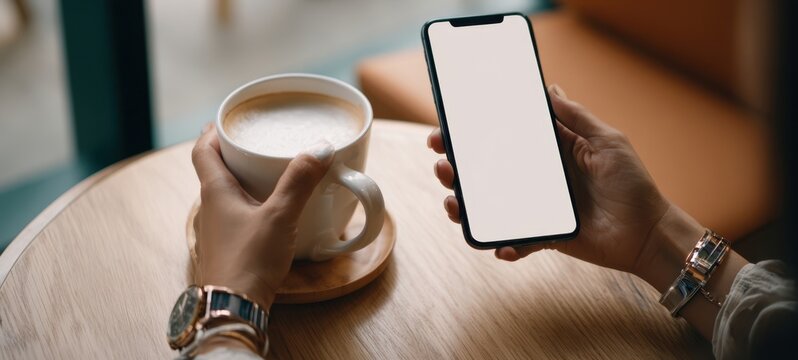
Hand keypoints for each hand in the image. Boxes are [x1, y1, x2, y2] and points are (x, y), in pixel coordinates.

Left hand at [191, 124, 333, 307]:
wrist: (234, 307)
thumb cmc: (248, 260)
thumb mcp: (280, 216)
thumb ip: (300, 182)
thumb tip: (321, 149)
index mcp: (215, 191)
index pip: (203, 150)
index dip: (213, 131)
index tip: (230, 119)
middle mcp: (211, 208)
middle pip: (215, 170)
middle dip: (234, 152)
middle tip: (256, 140)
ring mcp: (219, 229)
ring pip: (226, 193)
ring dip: (244, 178)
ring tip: (270, 170)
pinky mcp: (231, 247)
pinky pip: (237, 214)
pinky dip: (252, 203)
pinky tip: (274, 210)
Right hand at [428, 85, 691, 275]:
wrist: (648, 234)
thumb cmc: (632, 185)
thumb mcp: (607, 141)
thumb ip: (576, 117)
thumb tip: (549, 87)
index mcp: (547, 153)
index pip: (501, 140)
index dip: (472, 135)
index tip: (447, 130)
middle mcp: (536, 180)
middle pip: (484, 172)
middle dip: (455, 168)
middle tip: (442, 165)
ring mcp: (536, 210)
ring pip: (489, 207)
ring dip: (464, 206)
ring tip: (454, 204)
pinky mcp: (543, 237)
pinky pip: (515, 241)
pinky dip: (504, 245)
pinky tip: (502, 245)